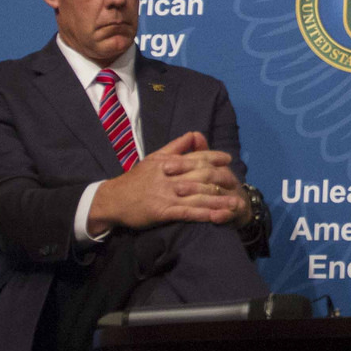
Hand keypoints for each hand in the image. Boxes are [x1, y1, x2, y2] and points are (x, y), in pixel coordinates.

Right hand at [88, 131, 244, 233]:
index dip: (214, 157)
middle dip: (222, 180)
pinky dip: (205, 215)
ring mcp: (167, 194)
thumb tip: (194, 134)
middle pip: (201, 176)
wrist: (113, 200)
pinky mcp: (163, 211)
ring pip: (198, 195)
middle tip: (238, 183)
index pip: (196, 157)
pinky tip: (218, 217)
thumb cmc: (135, 179)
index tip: (228, 159)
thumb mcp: (154, 158)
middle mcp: (170, 176)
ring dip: (219, 200)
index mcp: (168, 162)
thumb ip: (175, 147)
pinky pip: (188, 213)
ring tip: (236, 204)